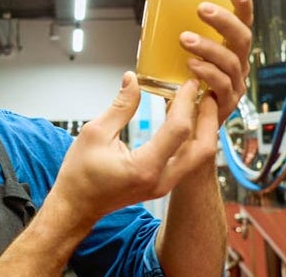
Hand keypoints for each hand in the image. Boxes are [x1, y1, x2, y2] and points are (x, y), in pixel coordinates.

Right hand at [46, 72, 220, 220]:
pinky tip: (185, 120)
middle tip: (206, 93)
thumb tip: (133, 79)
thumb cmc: (80, 174)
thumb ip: (120, 106)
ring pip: (199, 157)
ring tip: (200, 104)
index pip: (179, 130)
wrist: (76, 206)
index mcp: (144, 168)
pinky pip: (188, 161)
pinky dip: (192, 139)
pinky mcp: (163, 185)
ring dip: (204, 129)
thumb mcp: (95, 133)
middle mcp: (160, 180)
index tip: (188, 83)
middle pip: (202, 148)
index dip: (186, 102)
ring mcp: (164, 186)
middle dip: (209, 118)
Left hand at [180, 0, 253, 122]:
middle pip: (242, 39)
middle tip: (201, 9)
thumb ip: (175, 37)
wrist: (181, 130)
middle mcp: (237, 66)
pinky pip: (222, 86)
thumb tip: (154, 9)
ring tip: (185, 39)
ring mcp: (234, 86)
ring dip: (208, 47)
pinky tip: (192, 67)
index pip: (243, 23)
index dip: (243, 6)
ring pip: (231, 62)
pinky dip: (208, 74)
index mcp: (230, 50)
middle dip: (224, 21)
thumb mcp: (177, 57)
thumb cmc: (180, 89)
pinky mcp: (225, 105)